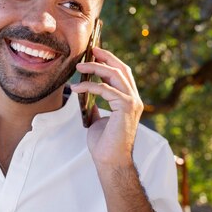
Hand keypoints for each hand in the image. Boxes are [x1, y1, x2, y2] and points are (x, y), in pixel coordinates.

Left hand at [72, 47, 142, 165]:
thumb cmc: (105, 144)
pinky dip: (90, 87)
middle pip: (121, 69)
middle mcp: (134, 99)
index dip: (110, 61)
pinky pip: (106, 90)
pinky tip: (76, 89)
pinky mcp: (126, 108)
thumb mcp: (97, 120)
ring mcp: (132, 103)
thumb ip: (95, 107)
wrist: (110, 161)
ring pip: (115, 75)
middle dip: (105, 57)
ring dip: (96, 68)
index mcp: (130, 100)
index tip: (95, 52)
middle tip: (89, 50)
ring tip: (79, 67)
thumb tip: (85, 96)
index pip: (122, 73)